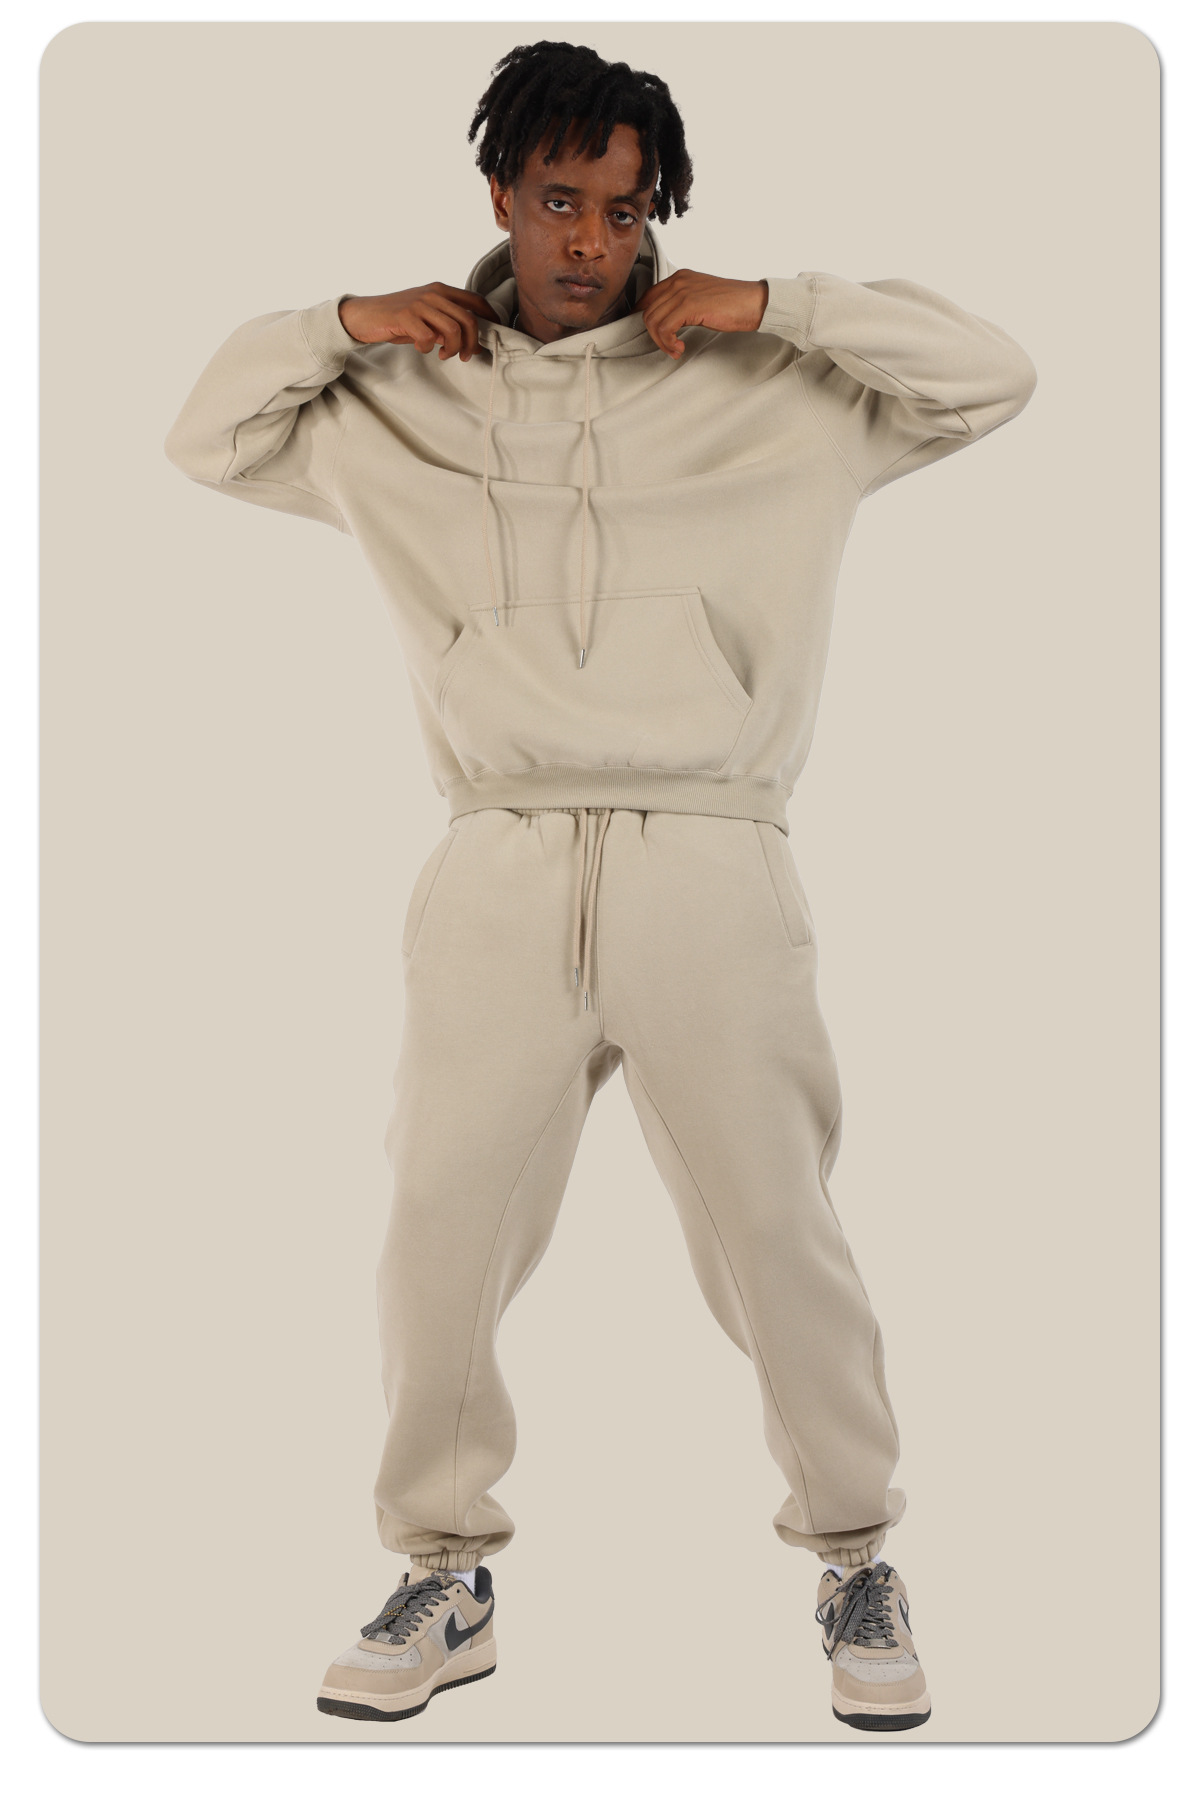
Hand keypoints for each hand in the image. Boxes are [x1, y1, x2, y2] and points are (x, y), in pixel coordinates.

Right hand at [338, 284, 500, 359]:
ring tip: (443, 355)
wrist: (365, 315)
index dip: (490, 317)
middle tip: (464, 356)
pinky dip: (428, 349)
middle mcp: (433, 293)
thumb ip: (447, 325)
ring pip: (453, 330)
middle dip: (472, 343)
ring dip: (453, 349)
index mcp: (441, 290)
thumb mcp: (426, 318)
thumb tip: (472, 343)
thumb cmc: (397, 319)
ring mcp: (420, 304)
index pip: (475, 300)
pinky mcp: (405, 317)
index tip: (494, 334)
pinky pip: (428, 338)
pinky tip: (422, 349)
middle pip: (469, 319)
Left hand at [632, 271, 767, 358]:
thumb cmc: (731, 304)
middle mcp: (678, 281)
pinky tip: (680, 348)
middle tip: (670, 347)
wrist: (753, 302)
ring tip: (676, 349)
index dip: (643, 318)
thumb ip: (681, 305)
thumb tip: (665, 322)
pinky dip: (668, 343)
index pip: (648, 297)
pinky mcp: (689, 305)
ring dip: (661, 342)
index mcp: (680, 277)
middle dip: (654, 335)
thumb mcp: (700, 299)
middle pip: (647, 311)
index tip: (653, 335)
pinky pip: (665, 328)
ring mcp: (683, 291)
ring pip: (653, 321)